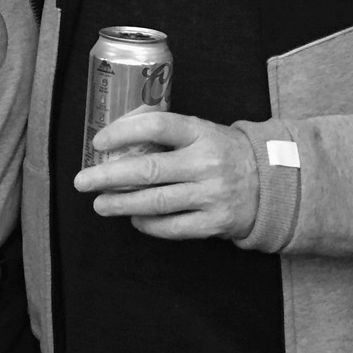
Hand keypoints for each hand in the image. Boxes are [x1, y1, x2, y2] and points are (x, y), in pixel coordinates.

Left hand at [74, 111, 258, 240]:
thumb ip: (166, 131)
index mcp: (201, 132)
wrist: (270, 182)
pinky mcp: (215, 222)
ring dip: (121, 204)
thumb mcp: (201, 130)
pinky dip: (148, 224)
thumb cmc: (222, 152)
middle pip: (149, 170)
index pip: (157, 126)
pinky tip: (133, 218)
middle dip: (109, 176)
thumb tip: (118, 135)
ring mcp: (211, 194)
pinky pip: (172, 227)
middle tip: (82, 181)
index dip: (124, 132)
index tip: (98, 142)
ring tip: (99, 204)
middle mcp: (206, 163)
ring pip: (156, 202)